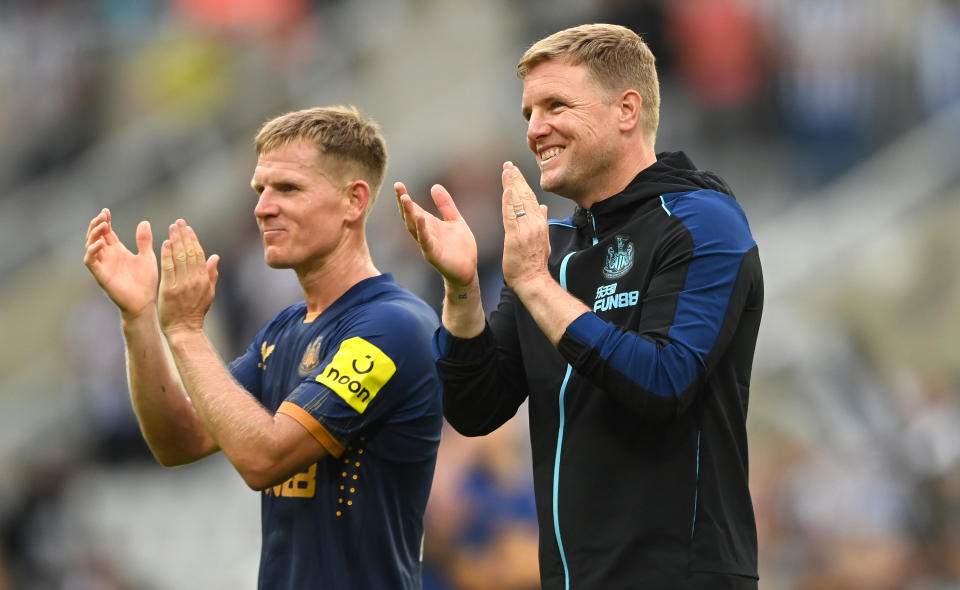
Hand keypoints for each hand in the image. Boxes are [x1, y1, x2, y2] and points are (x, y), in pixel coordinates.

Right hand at [84, 208, 158, 318]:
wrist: (144, 302)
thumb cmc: (145, 281)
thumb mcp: (147, 256)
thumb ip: (144, 240)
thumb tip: (144, 222)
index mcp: (117, 251)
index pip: (106, 233)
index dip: (105, 221)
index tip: (106, 210)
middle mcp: (107, 257)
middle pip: (95, 236)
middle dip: (96, 225)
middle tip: (102, 216)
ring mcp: (103, 265)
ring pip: (90, 246)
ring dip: (94, 235)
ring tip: (102, 225)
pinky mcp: (101, 275)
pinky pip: (91, 261)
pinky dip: (93, 251)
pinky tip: (100, 243)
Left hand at [157, 219, 219, 337]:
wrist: (184, 330)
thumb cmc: (195, 312)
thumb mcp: (209, 293)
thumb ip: (212, 274)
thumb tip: (215, 256)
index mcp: (204, 280)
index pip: (199, 254)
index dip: (193, 239)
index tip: (188, 228)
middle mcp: (195, 280)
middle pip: (190, 253)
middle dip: (184, 235)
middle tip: (179, 222)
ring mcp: (182, 285)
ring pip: (180, 257)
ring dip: (175, 240)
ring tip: (172, 228)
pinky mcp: (170, 290)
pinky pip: (169, 268)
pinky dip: (167, 255)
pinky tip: (165, 243)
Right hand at [395, 181, 478, 289]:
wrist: (468, 269)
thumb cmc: (460, 247)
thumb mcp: (455, 220)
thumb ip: (445, 205)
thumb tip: (434, 186)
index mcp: (429, 224)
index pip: (414, 209)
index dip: (405, 197)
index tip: (398, 184)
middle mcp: (425, 233)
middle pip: (410, 216)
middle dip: (403, 203)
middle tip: (398, 188)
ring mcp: (427, 244)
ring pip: (414, 228)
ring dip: (409, 213)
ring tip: (406, 199)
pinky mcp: (433, 254)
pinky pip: (425, 241)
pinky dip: (422, 229)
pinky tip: (420, 217)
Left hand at [500, 162, 549, 291]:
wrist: (534, 280)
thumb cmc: (535, 264)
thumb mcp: (543, 240)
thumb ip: (541, 222)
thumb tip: (542, 207)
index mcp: (539, 223)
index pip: (531, 198)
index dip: (523, 184)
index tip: (516, 171)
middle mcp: (534, 223)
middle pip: (525, 196)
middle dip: (516, 179)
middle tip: (508, 165)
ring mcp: (526, 229)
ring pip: (518, 202)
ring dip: (511, 185)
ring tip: (506, 170)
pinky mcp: (515, 237)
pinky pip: (511, 216)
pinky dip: (509, 202)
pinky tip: (507, 190)